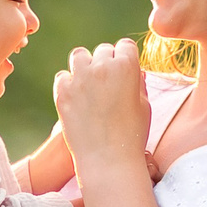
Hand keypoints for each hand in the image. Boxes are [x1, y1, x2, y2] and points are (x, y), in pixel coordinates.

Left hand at [53, 39, 150, 174]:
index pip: (125, 46)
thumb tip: (135, 71)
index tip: (124, 71)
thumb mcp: (143, 106)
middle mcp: (103, 67)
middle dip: (106, 62)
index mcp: (127, 66)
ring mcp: (80, 78)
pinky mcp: (63, 92)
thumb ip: (138, 83)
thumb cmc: (132, 135)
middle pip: (103, 50)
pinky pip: (63, 76)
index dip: (126, 58)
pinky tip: (76, 98)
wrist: (108, 160)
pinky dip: (68, 84)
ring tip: (89, 84)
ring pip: (80, 56)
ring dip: (85, 66)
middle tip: (108, 83)